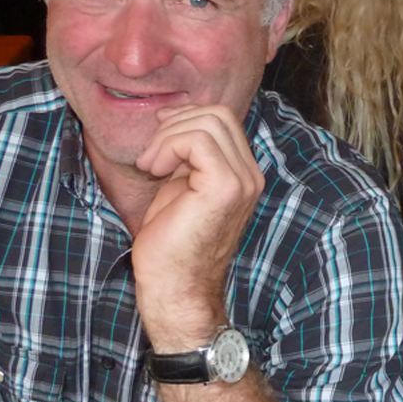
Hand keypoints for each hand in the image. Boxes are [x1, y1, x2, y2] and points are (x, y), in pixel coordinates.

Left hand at [130, 106, 263, 349]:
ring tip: (151, 167)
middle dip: (175, 126)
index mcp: (243, 174)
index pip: (222, 120)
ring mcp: (243, 181)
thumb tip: (172, 117)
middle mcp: (251, 176)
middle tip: (151, 158)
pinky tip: (154, 172)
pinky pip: (197, 140)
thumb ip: (187, 155)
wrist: (174, 287)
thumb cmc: (170, 244)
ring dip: (167, 137)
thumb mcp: (179, 186)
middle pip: (218, 114)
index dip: (185, 120)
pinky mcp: (226, 187)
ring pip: (209, 122)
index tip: (158, 143)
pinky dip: (168, 147)